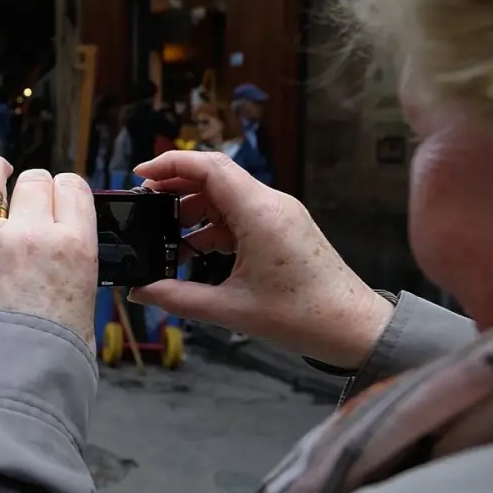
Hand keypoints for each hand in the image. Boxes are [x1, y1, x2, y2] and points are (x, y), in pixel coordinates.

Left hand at [0, 157, 96, 343]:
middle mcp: (31, 236)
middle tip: (32, 204)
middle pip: (34, 182)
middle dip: (34, 188)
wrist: (14, 385)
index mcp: (73, 246)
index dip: (66, 191)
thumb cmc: (52, 356)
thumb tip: (67, 257)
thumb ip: (75, 269)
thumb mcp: (87, 305)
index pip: (73, 189)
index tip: (61, 199)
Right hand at [130, 151, 392, 368]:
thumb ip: (177, 297)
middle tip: (142, 209)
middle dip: (174, 189)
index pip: (209, 167)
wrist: (354, 328)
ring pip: (225, 199)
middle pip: (213, 178)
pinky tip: (191, 254)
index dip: (170, 163)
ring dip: (191, 214)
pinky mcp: (283, 229)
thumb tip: (139, 290)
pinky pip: (239, 217)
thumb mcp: (230, 309)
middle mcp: (271, 204)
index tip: (138, 175)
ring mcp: (279, 215)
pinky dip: (212, 229)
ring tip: (161, 240)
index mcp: (259, 213)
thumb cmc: (302, 317)